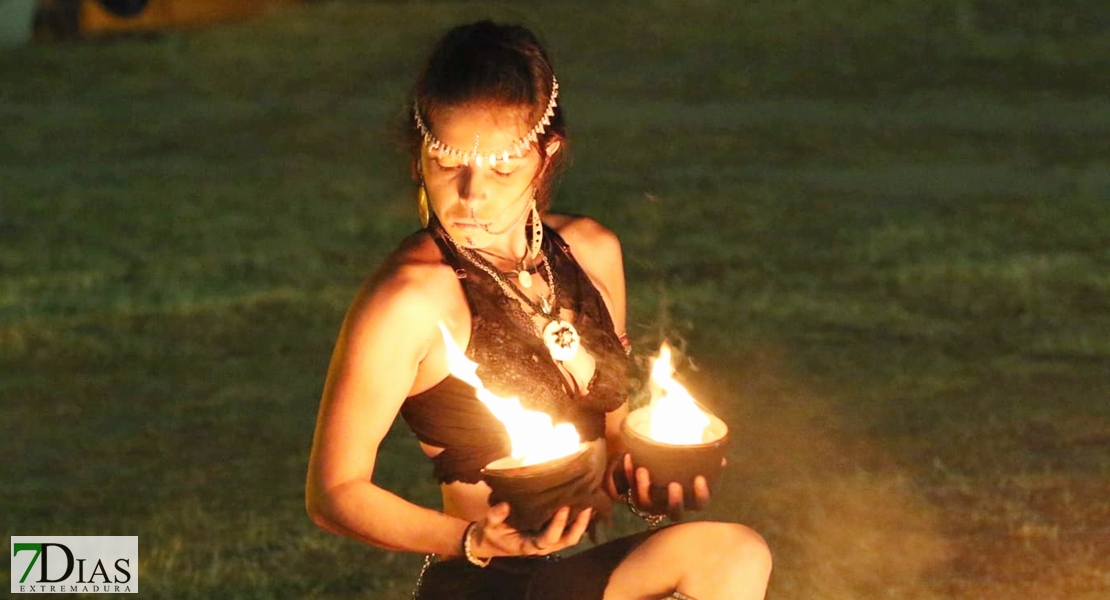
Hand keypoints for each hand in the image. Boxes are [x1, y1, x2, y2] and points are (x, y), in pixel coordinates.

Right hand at [472, 503, 591, 557]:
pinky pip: (567, 529)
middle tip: (586, 505)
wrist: (491, 541)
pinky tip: (583, 502)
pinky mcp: (550, 533)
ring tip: (589, 502)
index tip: (563, 507)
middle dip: (579, 525)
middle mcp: (543, 545)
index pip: (547, 538)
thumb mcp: (488, 525)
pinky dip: (577, 519)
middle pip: (567, 540)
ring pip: (571, 536)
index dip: (557, 525)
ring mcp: (548, 540)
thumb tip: (505, 505)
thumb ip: (495, 516)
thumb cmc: (492, 533)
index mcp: (529, 545)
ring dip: (582, 522)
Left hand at [621, 453, 720, 520]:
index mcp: (688, 498)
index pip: (699, 503)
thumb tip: (720, 458)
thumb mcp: (690, 464)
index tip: (700, 478)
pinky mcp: (634, 496)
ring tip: (642, 470)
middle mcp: (670, 505)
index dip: (701, 494)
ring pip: (646, 505)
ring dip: (644, 489)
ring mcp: (651, 504)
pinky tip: (629, 457)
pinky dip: (627, 473)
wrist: (651, 467)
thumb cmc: (676, 466)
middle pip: (675, 512)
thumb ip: (704, 461)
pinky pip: (629, 489)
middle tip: (674, 485)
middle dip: (675, 501)